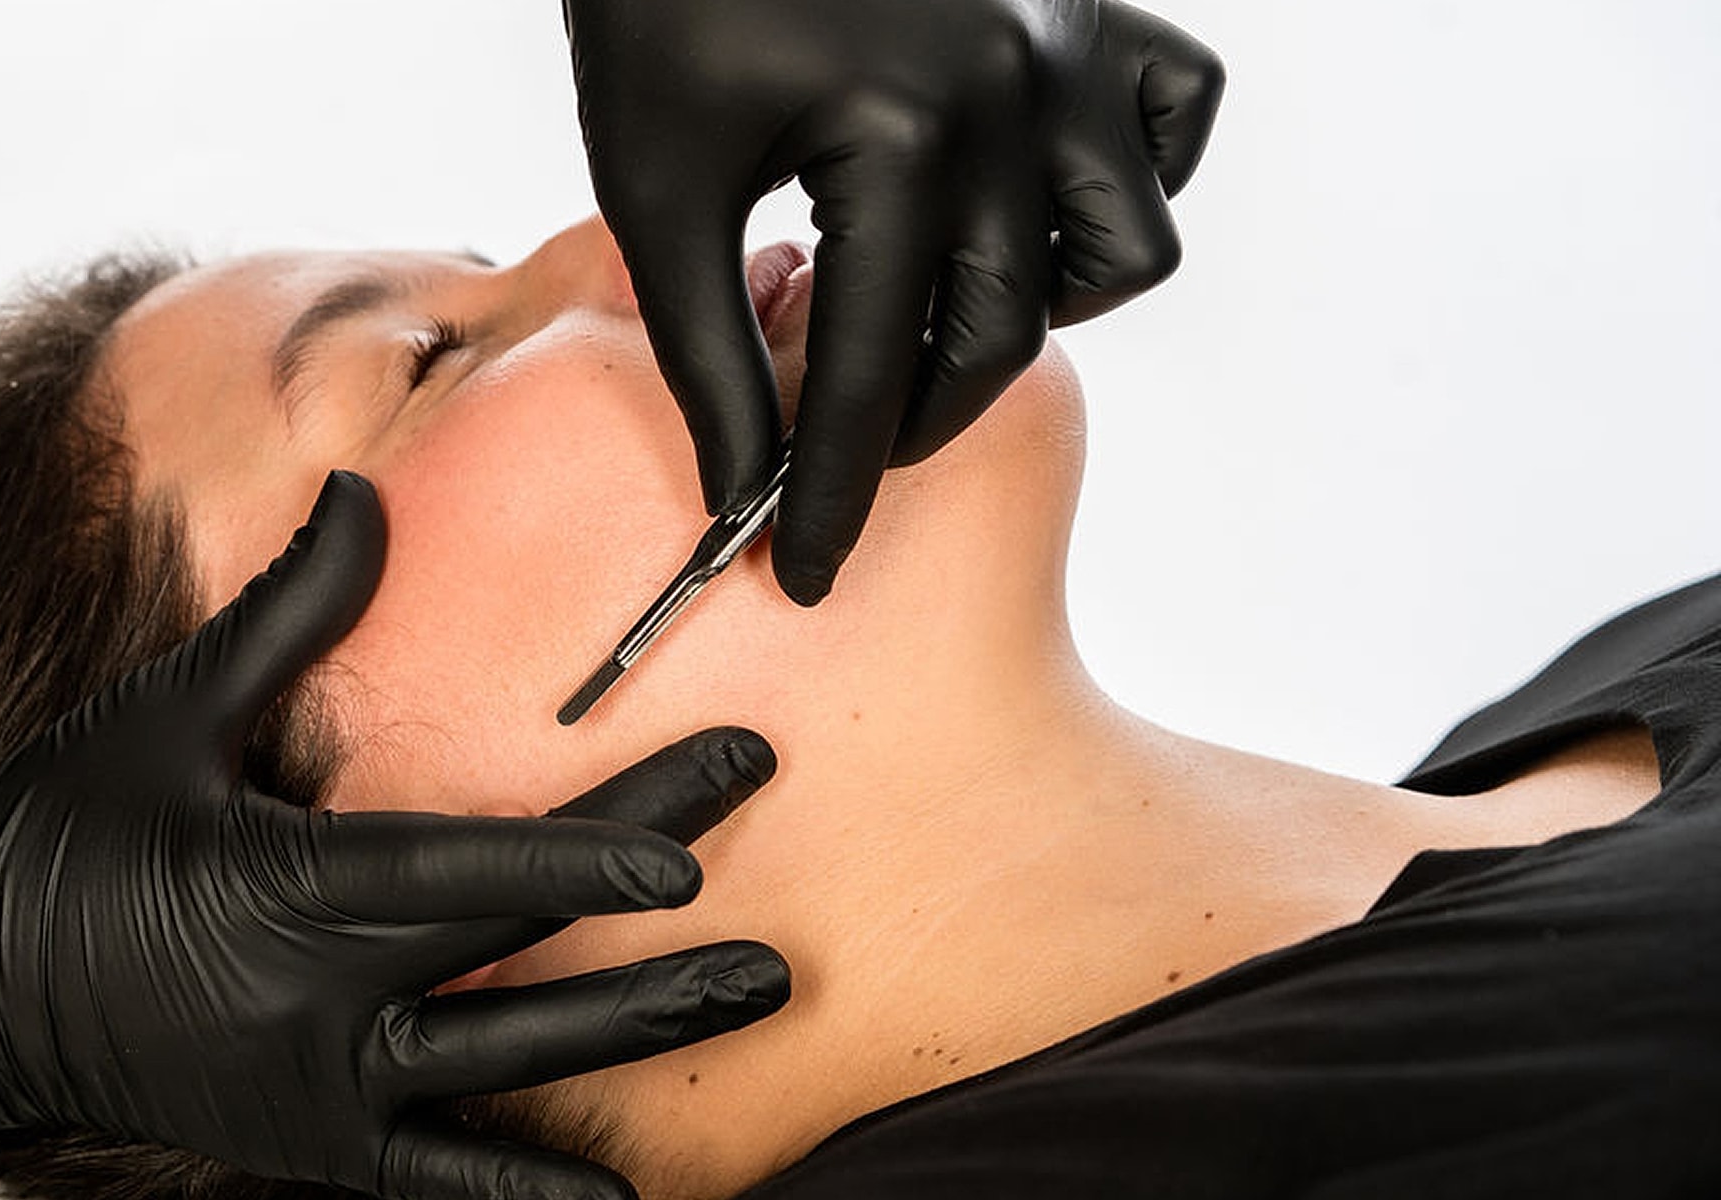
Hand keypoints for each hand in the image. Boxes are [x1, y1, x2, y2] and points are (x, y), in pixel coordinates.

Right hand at [0, 471, 788, 1199]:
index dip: (602, 848)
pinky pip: (435, 1181)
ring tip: (755, 999)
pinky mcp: (300, 1146)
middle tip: (778, 917)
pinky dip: (528, 1191)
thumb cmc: (53, 836)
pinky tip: (621, 1199)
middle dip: (660, 936)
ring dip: (639, 1040)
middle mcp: (312, 1004)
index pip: (477, 868)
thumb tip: (366, 492)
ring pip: (510, 1073)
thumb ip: (284, 615)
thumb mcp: (163, 716)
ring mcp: (313, 1091)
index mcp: (282, 888)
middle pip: (523, 964)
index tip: (715, 818)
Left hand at [565, 0, 1223, 602]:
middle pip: (1003, 334)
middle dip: (917, 421)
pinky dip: (1120, 183)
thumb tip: (741, 492)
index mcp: (902, 133)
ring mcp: (1073, 44)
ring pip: (1124, 249)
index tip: (804, 577)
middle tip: (843, 450)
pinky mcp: (1095, 8)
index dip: (833, 495)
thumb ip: (707, 352)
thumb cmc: (664, 12)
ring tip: (936, 303)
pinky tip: (1024, 202)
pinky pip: (1172, 123)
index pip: (878, 374)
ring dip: (1038, 306)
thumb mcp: (657, 188)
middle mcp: (1018, 90)